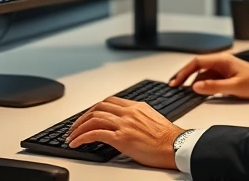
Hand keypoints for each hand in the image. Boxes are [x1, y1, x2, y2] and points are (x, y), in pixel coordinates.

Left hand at [66, 97, 182, 169]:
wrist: (176, 146)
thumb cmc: (167, 138)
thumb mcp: (151, 120)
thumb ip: (137, 117)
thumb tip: (126, 124)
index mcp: (136, 107)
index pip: (109, 102)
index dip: (94, 108)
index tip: (88, 116)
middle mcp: (128, 112)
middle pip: (98, 108)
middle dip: (83, 117)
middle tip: (75, 127)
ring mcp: (124, 124)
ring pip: (94, 119)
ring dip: (79, 127)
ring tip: (72, 136)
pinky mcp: (121, 138)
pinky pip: (95, 134)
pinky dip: (82, 137)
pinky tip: (76, 143)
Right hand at [169, 53, 248, 98]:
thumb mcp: (234, 87)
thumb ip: (214, 87)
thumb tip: (196, 87)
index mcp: (222, 60)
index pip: (196, 63)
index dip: (184, 72)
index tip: (176, 81)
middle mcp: (221, 62)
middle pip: (197, 67)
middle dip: (185, 76)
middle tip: (175, 86)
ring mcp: (224, 69)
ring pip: (203, 74)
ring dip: (194, 81)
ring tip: (184, 91)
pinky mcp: (227, 75)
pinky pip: (210, 79)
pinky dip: (203, 84)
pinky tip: (200, 92)